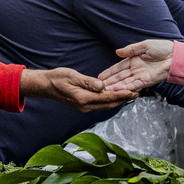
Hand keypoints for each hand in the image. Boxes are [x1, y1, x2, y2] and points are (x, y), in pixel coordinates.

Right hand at [20, 67, 136, 111]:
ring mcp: (84, 107)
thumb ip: (87, 82)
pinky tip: (116, 95)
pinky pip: (100, 104)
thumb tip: (102, 85)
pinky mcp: (83, 105)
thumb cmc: (57, 78)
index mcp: (83, 99)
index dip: (121, 95)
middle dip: (123, 99)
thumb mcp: (72, 76)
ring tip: (130, 95)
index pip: (107, 97)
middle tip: (137, 94)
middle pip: (109, 104)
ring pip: (105, 105)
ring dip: (118, 100)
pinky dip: (110, 100)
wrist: (46, 86)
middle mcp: (85, 106)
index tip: (133, 92)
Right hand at [97, 40, 173, 91]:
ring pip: (125, 82)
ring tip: (104, 90)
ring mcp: (141, 76)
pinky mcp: (146, 81)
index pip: (119, 67)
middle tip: (98, 87)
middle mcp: (136, 69)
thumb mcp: (144, 45)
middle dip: (109, 82)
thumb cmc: (162, 48)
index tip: (100, 76)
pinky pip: (133, 85)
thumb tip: (117, 52)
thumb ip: (131, 49)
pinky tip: (116, 89)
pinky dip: (125, 87)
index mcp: (134, 60)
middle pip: (120, 76)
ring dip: (115, 86)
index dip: (109, 72)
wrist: (175, 56)